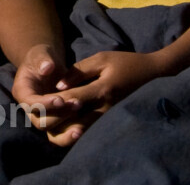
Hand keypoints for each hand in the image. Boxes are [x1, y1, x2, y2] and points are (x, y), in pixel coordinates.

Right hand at [9, 44, 79, 136]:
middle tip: (77, 103)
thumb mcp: (41, 53)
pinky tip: (83, 130)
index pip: (30, 103)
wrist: (49, 66)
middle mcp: (30, 108)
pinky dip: (70, 135)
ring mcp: (41, 117)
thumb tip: (47, 68)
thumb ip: (43, 59)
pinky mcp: (54, 122)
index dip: (44, 104)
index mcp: (22, 91)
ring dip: (66, 128)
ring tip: (82, 118)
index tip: (61, 99)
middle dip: (59, 116)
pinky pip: (60, 135)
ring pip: (51, 132)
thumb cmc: (43, 58)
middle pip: (40, 122)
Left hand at [43, 50, 168, 145]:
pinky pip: (90, 128)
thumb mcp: (101, 59)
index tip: (39, 101)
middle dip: (57, 119)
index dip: (56, 100)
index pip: (74, 98)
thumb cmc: (124, 62)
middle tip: (39, 117)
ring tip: (47, 125)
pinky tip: (63, 128)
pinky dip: (76, 129)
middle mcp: (105, 106)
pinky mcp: (109, 117)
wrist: (149, 73)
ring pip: (83, 128)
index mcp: (102, 89)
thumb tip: (59, 84)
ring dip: (65, 128)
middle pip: (77, 119)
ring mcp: (108, 114)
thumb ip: (80, 71)